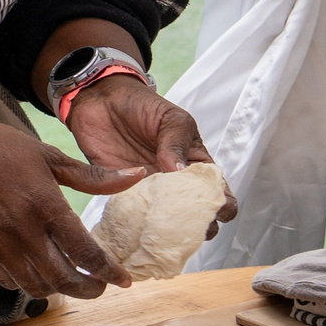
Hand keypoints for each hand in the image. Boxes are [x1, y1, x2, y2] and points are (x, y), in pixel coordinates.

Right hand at [0, 113, 146, 299]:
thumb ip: (94, 176)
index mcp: (45, 204)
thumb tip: (138, 176)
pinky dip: (28, 283)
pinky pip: (9, 280)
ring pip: (36, 287)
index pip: (85, 253)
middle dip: (88, 290)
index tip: (123, 280)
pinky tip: (37, 271)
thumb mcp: (51, 156)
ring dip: (58, 290)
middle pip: (63, 279)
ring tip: (69, 279)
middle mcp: (22, 229)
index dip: (109, 272)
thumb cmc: (3, 149)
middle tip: (99, 286)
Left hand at [66, 78, 238, 222]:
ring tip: (160, 221)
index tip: (216, 209)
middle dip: (196, 225)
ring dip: (164, 226)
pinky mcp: (119, 190)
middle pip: (194, 217)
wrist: (102, 100)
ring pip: (163, 221)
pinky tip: (133, 213)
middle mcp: (174, 184)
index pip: (219, 194)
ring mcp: (148, 190)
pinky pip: (129, 212)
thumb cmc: (144, 106)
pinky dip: (132, 217)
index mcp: (195, 166)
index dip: (223, 206)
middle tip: (185, 221)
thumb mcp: (173, 119)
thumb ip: (178, 144)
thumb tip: (179, 172)